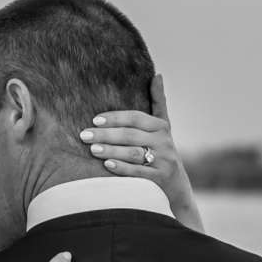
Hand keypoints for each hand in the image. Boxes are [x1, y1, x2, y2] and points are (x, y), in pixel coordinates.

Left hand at [82, 73, 202, 229]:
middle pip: (131, 135)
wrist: (177, 186)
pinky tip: (107, 165)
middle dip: (106, 135)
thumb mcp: (163, 127)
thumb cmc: (162, 152)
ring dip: (112, 151)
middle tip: (84, 135)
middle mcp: (165, 142)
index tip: (95, 120)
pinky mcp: (161, 179)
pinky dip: (123, 168)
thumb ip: (158, 102)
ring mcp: (164, 161)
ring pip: (134, 154)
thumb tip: (157, 75)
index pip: (135, 118)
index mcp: (161, 126)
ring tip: (92, 149)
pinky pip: (139, 173)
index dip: (115, 117)